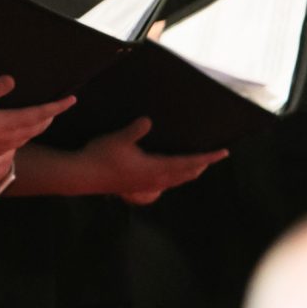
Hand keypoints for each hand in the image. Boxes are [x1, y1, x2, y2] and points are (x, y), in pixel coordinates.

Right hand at [0, 76, 72, 164]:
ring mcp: (4, 146)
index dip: (58, 106)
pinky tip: (22, 131)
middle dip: (52, 115)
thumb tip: (11, 79)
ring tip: (46, 116)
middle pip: (40, 126)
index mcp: (9, 123)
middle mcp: (11, 137)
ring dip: (41, 125)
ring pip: (31, 135)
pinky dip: (28, 133)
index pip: (40, 114)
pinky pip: (20, 142)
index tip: (72, 99)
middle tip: (61, 105)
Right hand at [83, 118, 226, 204]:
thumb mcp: (118, 139)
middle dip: (201, 165)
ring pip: (176, 180)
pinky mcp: (138, 187)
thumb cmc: (100, 157)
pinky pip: (165, 184)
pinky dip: (175, 178)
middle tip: (213, 157)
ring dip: (189, 173)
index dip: (208, 158)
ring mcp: (147, 185)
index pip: (189, 163)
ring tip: (197, 166)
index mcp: (156, 168)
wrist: (82, 176)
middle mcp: (156, 179)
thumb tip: (148, 120)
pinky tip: (168, 176)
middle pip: (187, 174)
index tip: (223, 153)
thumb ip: (135, 130)